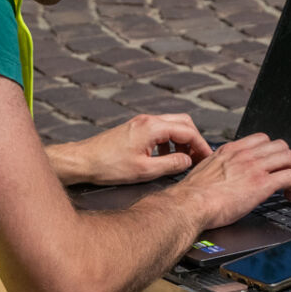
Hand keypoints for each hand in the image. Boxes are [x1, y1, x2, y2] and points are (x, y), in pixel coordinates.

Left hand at [49, 113, 211, 186]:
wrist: (83, 161)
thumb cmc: (108, 166)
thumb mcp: (145, 171)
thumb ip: (171, 165)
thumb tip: (187, 161)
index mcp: (152, 128)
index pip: (188, 131)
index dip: (201, 145)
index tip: (207, 157)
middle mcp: (148, 121)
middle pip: (183, 122)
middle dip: (194, 140)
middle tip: (198, 157)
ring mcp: (140, 123)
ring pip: (171, 126)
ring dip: (181, 141)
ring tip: (182, 160)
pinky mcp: (134, 130)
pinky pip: (159, 131)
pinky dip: (168, 142)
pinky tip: (164, 158)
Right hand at [169, 133, 290, 229]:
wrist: (189, 205)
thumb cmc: (192, 195)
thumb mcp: (205, 170)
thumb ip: (219, 167)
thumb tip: (222, 175)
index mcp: (231, 150)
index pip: (262, 139)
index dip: (271, 152)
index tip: (272, 164)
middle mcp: (245, 155)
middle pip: (280, 146)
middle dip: (287, 160)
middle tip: (286, 174)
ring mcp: (254, 167)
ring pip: (289, 158)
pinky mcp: (261, 184)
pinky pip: (290, 177)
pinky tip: (290, 196)